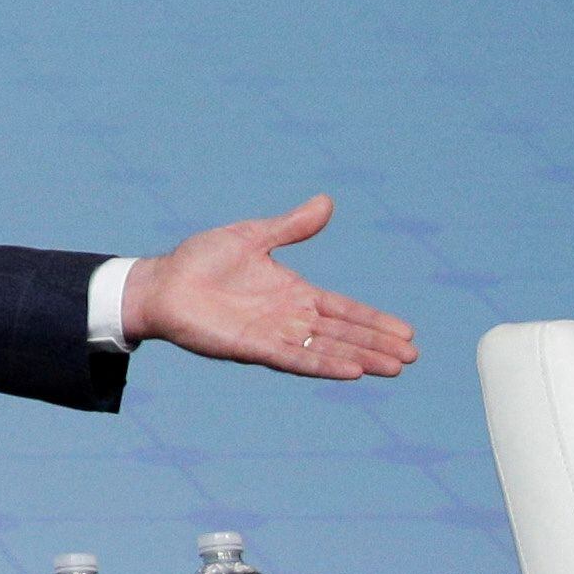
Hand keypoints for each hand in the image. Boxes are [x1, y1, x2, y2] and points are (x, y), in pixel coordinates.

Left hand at [122, 194, 416, 378]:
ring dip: (359, 358)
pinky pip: (294, 359)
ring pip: (325, 350)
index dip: (374, 320)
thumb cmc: (202, 260)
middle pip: (343, 333)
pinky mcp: (251, 348)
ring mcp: (272, 335)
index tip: (406, 331)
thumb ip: (291, 227)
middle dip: (377, 343)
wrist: (162, 283)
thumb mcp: (254, 236)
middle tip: (412, 356)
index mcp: (293, 293)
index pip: (344, 309)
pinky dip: (322, 364)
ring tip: (392, 367)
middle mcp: (288, 319)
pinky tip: (351, 370)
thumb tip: (326, 203)